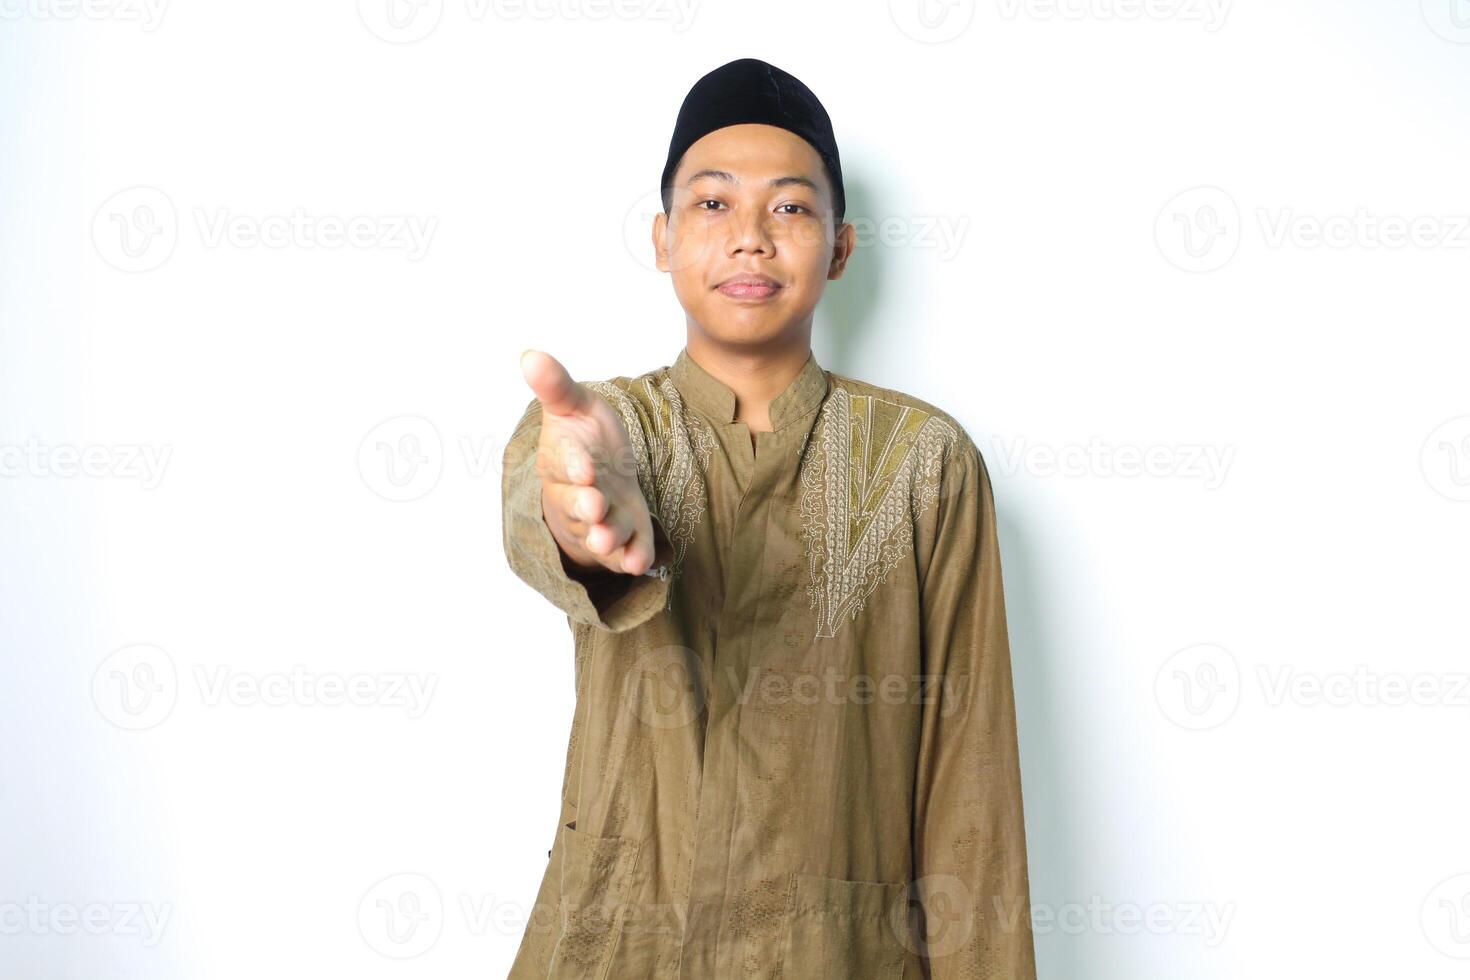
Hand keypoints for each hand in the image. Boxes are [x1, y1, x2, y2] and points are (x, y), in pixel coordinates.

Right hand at [519, 349, 658, 576]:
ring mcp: (599, 521)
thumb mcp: (574, 407)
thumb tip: (530, 354)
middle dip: (584, 506)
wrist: (599, 476)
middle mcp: (576, 496)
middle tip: (595, 505)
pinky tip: (639, 561)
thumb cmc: (585, 439)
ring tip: (608, 539)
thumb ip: (557, 386)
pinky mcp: (623, 538)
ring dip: (606, 537)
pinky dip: (631, 557)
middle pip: (576, 506)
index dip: (573, 464)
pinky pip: (624, 552)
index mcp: (562, 462)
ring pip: (598, 533)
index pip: (563, 463)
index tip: (584, 465)